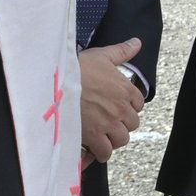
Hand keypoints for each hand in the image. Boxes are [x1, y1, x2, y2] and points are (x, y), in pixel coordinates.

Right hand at [79, 38, 144, 164]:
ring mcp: (109, 124)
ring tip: (102, 135)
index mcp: (125, 90)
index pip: (138, 105)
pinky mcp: (94, 136)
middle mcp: (121, 108)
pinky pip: (105, 152)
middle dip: (122, 124)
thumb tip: (137, 43)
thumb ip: (122, 51)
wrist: (57, 82)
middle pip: (132, 124)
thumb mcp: (102, 55)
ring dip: (113, 139)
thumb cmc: (79, 67)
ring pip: (121, 139)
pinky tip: (93, 148)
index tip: (118, 107)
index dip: (128, 107)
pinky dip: (100, 152)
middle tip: (109, 122)